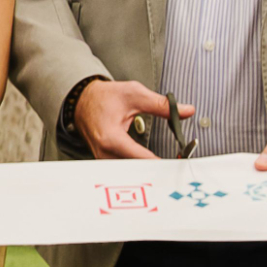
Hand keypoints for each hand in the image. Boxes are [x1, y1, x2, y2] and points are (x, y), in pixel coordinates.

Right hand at [75, 80, 192, 160]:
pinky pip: (125, 169)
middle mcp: (105, 153)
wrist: (81, 100)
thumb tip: (185, 111)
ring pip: (132, 172)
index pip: (143, 159)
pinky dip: (140, 167)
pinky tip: (151, 163)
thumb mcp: (134, 94)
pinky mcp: (105, 161)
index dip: (164, 162)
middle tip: (179, 164)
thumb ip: (161, 105)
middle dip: (159, 168)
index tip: (180, 162)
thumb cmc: (103, 97)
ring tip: (167, 164)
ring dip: (149, 169)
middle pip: (138, 170)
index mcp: (111, 138)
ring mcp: (103, 159)